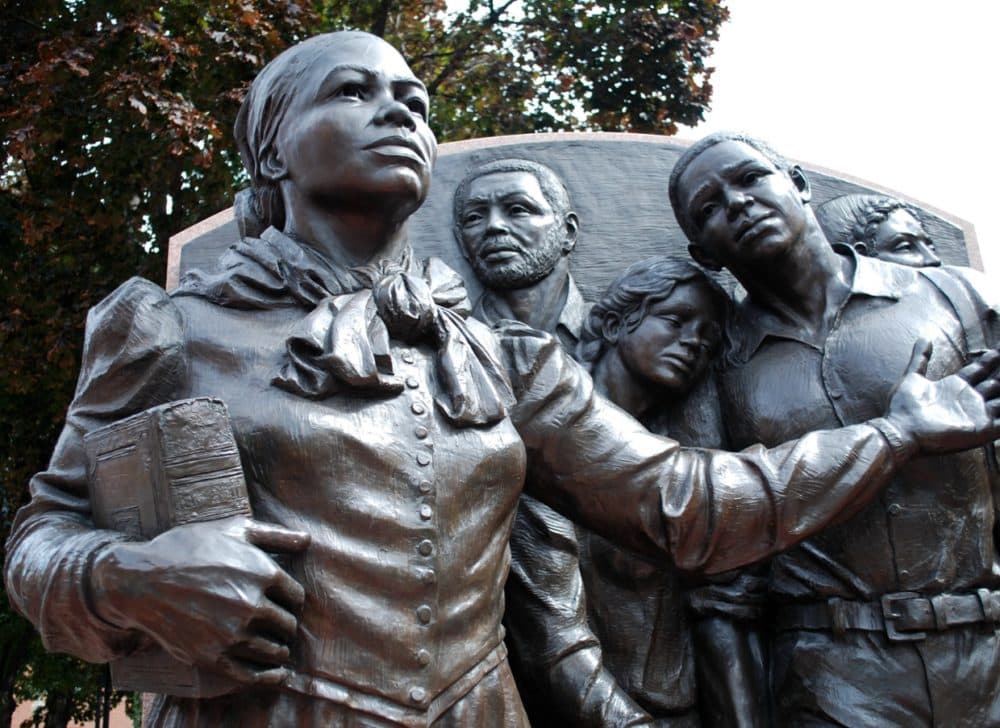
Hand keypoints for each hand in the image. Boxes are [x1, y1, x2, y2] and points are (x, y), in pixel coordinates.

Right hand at [91, 516, 309, 685]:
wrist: (141, 580)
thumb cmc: (190, 548)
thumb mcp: (235, 530)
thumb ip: (276, 536)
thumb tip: (308, 540)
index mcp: (264, 574)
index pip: (297, 598)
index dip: (290, 600)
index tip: (282, 602)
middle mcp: (253, 606)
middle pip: (288, 626)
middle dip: (284, 625)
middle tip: (276, 625)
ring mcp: (233, 634)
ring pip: (275, 651)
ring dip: (278, 649)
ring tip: (274, 645)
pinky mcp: (213, 658)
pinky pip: (253, 675)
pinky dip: (270, 677)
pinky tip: (276, 674)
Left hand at [886, 340, 999, 453]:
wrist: (902, 432)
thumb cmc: (904, 407)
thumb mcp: (912, 378)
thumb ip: (920, 358)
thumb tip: (924, 337)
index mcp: (955, 386)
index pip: (979, 369)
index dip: (990, 359)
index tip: (998, 349)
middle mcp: (969, 399)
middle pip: (995, 382)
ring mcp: (977, 414)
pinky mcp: (982, 429)